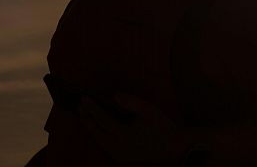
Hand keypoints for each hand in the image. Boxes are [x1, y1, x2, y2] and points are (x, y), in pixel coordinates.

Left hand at [77, 92, 192, 165]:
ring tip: (85, 117)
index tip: (84, 98)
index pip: (102, 119)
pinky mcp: (124, 160)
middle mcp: (118, 148)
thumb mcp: (148, 110)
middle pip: (96, 133)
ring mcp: (120, 156)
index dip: (91, 108)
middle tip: (80, 108)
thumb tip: (114, 95)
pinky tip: (99, 130)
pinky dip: (100, 137)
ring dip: (91, 129)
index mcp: (123, 135)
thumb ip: (130, 102)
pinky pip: (106, 147)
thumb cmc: (163, 128)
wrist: (176, 150)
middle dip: (86, 120)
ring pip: (99, 142)